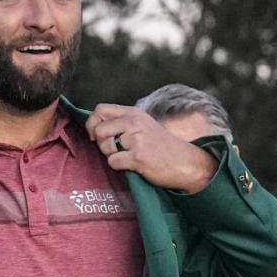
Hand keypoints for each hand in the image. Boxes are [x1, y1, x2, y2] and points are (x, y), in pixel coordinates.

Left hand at [85, 103, 215, 192]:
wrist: (184, 161)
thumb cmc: (161, 146)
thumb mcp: (143, 125)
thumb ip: (122, 122)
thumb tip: (94, 128)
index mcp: (133, 113)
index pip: (100, 110)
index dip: (92, 123)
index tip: (95, 135)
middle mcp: (134, 123)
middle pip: (99, 130)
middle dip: (101, 143)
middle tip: (115, 150)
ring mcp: (136, 139)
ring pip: (105, 147)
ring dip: (111, 156)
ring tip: (127, 156)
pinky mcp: (138, 157)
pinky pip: (113, 162)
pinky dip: (118, 167)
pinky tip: (131, 165)